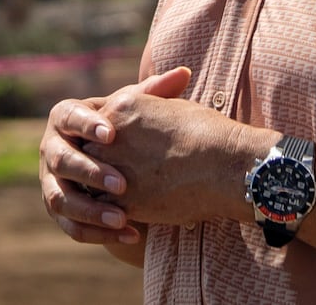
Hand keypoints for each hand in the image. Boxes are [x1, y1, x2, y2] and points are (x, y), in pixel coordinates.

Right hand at [38, 68, 190, 244]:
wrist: (112, 164)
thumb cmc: (125, 130)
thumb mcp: (135, 111)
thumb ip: (155, 93)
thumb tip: (184, 73)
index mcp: (65, 117)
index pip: (69, 117)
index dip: (86, 126)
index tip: (111, 135)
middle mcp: (50, 149)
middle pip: (61, 160)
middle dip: (90, 173)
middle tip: (122, 184)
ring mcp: (50, 182)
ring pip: (61, 199)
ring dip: (90, 211)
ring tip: (122, 219)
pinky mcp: (59, 210)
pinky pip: (72, 227)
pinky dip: (98, 234)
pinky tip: (130, 235)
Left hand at [84, 67, 262, 226]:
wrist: (226, 164)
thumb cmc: (208, 132)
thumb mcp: (172, 105)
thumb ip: (147, 106)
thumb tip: (143, 105)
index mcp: (122, 107)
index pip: (97, 125)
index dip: (106, 140)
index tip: (117, 149)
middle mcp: (112, 136)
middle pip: (89, 151)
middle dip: (98, 162)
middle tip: (108, 172)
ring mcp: (116, 168)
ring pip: (92, 182)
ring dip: (101, 188)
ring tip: (122, 192)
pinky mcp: (126, 200)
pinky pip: (105, 208)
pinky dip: (113, 211)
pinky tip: (129, 210)